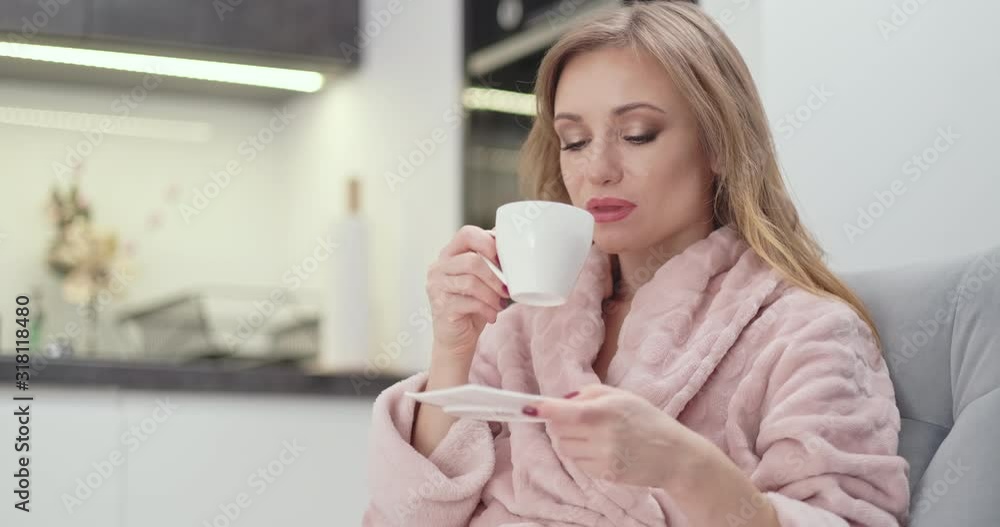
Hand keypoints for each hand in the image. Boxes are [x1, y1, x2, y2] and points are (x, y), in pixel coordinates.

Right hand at [426, 225, 509, 359]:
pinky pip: (470, 302)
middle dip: (495, 276)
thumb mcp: (482, 279)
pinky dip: (487, 309)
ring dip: (492, 295)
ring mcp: (437, 287)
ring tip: (501, 304)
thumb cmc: (471, 306)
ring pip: (471, 282)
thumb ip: (489, 259)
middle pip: (472, 260)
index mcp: (449, 254)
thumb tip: (512, 240)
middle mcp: (438, 267)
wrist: (456, 339)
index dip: (488, 242)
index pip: (466, 234)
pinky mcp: (442, 306)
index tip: (503, 259)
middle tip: (507, 289)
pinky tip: (492, 315)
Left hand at [526, 384, 710, 488]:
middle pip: (559, 431)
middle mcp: (603, 436)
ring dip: (570, 440)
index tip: (528, 408)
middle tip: (578, 420)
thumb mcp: (622, 396)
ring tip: (593, 435)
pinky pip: (578, 463)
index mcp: (607, 411)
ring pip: (565, 449)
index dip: (544, 410)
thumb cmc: (648, 420)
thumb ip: (589, 393)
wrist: (674, 455)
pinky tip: (601, 450)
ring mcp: (604, 458)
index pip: (566, 412)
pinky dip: (582, 456)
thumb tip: (561, 401)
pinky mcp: (605, 474)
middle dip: (560, 424)